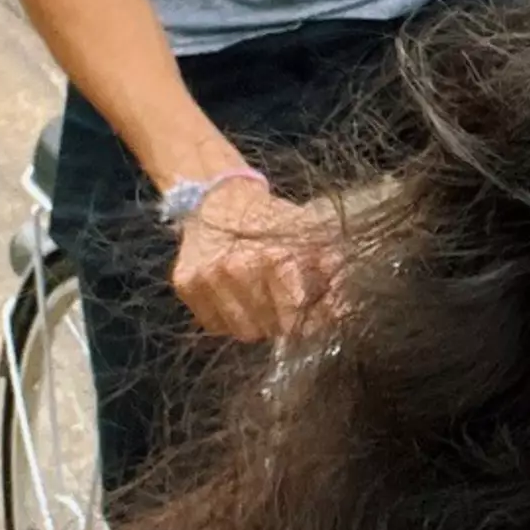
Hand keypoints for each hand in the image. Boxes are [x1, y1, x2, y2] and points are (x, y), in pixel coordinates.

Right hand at [171, 178, 345, 343]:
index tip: (308, 317)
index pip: (293, 315)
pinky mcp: (184, 284)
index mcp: (272, 256)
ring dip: (255, 323)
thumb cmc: (272, 219)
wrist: (220, 196)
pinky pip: (213, 326)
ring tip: (258, 299)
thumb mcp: (309, 234)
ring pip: (242, 332)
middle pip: (269, 328)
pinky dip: (227, 318)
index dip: (306, 322)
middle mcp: (235, 268)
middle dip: (282, 322)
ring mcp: (206, 278)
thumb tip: (344, 309)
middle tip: (283, 303)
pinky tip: (234, 295)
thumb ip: (331, 270)